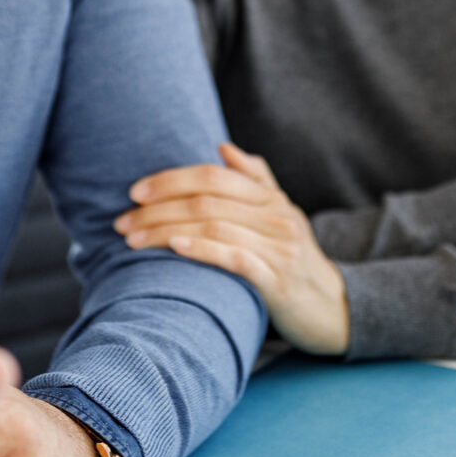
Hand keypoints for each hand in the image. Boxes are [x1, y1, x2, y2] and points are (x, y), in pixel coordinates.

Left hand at [116, 143, 350, 354]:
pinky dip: (202, 249)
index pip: (214, 175)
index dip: (171, 179)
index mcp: (271, 198)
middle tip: (122, 221)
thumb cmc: (296, 261)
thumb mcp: (282, 215)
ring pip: (213, 226)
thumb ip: (256, 180)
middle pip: (207, 200)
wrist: (333, 309)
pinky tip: (174, 247)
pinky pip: (236, 258)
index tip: (134, 192)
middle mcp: (276, 216)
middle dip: (157, 208)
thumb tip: (222, 147)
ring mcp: (279, 248)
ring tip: (133, 240)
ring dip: (165, 231)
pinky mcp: (278, 281)